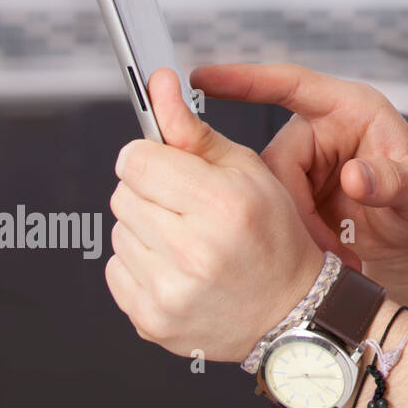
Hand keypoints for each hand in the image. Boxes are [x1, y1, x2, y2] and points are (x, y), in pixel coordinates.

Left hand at [106, 67, 324, 361]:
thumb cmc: (277, 237)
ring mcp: (169, 291)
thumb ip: (194, 131)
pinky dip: (141, 264)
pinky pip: (116, 270)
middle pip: (122, 194)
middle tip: (189, 207)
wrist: (291, 309)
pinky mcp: (150, 319)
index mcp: (223, 205)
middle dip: (150, 192)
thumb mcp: (248, 171)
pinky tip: (178, 266)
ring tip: (189, 239)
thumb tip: (158, 87)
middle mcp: (193, 250)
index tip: (165, 164)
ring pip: (117, 232)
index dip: (149, 156)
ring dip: (146, 229)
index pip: (135, 160)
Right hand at [188, 62, 407, 311]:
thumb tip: (356, 175)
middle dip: (291, 207)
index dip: (246, 80)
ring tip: (334, 254)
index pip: (292, 84)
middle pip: (274, 160)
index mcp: (353, 110)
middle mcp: (323, 132)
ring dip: (294, 229)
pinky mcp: (296, 197)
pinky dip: (295, 239)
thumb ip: (394, 181)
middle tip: (327, 245)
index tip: (203, 77)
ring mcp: (307, 165)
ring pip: (267, 193)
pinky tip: (323, 257)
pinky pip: (273, 213)